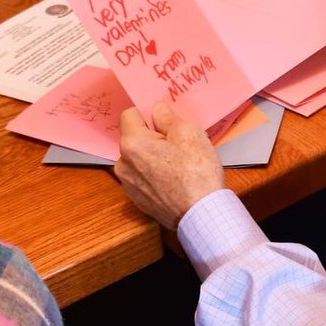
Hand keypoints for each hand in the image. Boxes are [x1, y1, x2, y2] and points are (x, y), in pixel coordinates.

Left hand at [114, 103, 224, 229]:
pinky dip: (153, 175)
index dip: (147, 113)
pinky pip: (142, 177)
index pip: (129, 114)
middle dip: (151, 136)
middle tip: (177, 143)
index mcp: (132, 144)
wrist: (202, 214)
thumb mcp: (189, 132)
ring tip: (177, 164)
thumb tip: (156, 111)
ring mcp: (128, 185)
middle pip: (133, 138)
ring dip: (152, 156)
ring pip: (137, 159)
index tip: (165, 121)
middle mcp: (123, 164)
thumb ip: (167, 117)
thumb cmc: (197, 171)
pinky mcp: (137, 200)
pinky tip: (174, 180)